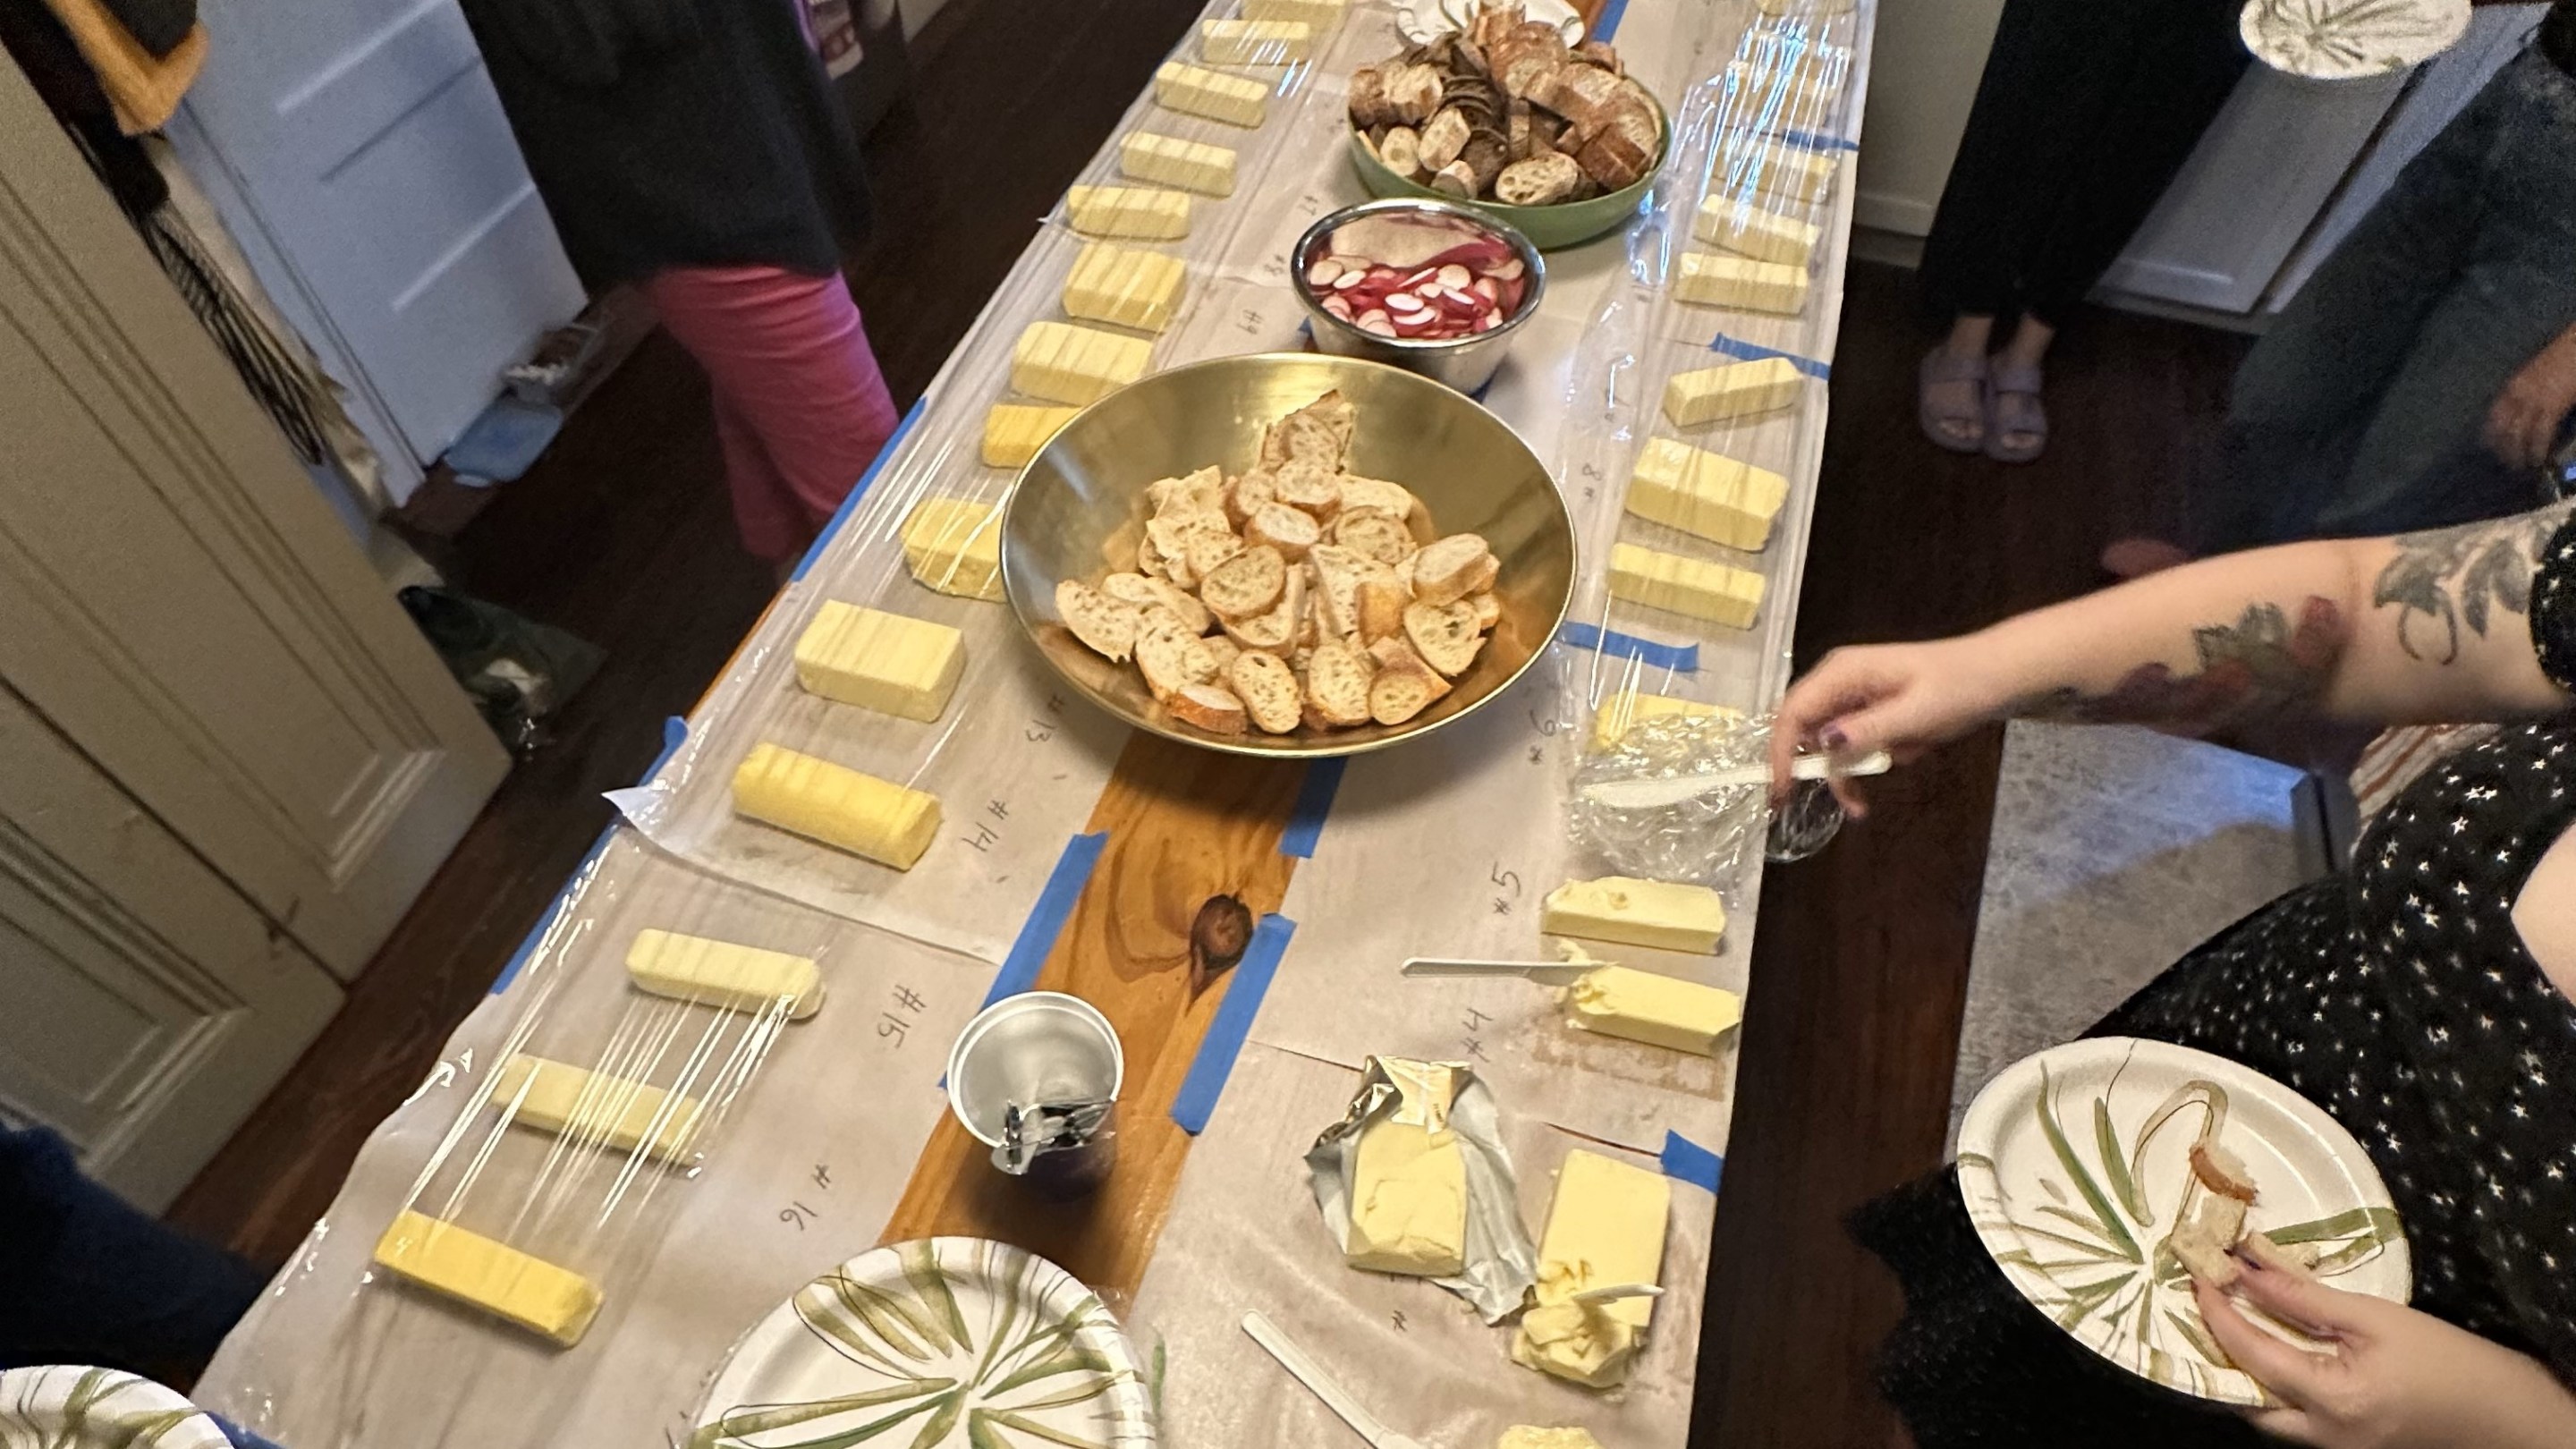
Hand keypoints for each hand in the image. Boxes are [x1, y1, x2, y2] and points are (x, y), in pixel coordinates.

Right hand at [1767, 637, 2014, 814]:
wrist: (1999, 674)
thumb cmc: (1959, 686)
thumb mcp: (1917, 713)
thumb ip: (1869, 729)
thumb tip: (1824, 744)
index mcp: (1843, 671)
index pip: (1794, 713)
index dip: (1780, 753)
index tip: (1782, 792)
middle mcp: (1839, 681)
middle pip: (1803, 730)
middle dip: (1812, 769)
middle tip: (1814, 807)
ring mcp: (1854, 695)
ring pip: (1827, 744)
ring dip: (1845, 773)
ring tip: (1862, 806)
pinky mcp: (1870, 710)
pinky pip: (1852, 744)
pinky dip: (1864, 764)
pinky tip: (1892, 767)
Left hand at [2195, 1263, 2575, 1448]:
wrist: (2499, 1412)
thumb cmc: (2446, 1359)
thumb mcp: (2375, 1318)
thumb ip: (2303, 1297)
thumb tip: (2245, 1268)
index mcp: (2332, 1401)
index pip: (2251, 1355)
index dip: (2217, 1313)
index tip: (2198, 1275)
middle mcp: (2322, 1435)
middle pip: (2244, 1400)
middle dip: (2219, 1354)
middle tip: (2209, 1305)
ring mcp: (2331, 1448)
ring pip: (2264, 1416)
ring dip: (2242, 1372)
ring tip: (2230, 1324)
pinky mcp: (2342, 1447)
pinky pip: (2289, 1421)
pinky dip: (2270, 1388)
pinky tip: (2268, 1353)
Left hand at [2486, 336, 2575, 470]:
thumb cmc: (2561, 359)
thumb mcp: (2534, 374)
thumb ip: (2524, 393)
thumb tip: (2520, 414)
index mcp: (2512, 386)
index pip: (2493, 415)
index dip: (2489, 434)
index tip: (2488, 448)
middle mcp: (2516, 394)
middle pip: (2502, 428)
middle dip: (2502, 448)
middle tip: (2504, 464)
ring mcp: (2533, 401)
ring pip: (2518, 434)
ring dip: (2517, 454)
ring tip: (2520, 467)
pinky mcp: (2551, 407)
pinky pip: (2540, 434)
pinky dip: (2537, 449)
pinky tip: (2538, 460)